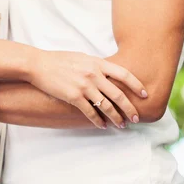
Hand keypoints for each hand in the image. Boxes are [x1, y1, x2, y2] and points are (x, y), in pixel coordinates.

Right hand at [27, 51, 147, 128]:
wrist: (38, 65)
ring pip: (106, 106)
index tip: (145, 94)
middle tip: (136, 117)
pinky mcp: (73, 96)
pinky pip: (90, 112)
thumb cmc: (59, 60)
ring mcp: (84, 86)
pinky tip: (102, 126)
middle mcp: (94, 74)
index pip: (124, 74)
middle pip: (118, 94)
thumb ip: (96, 66)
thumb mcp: (82, 58)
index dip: (136, 85)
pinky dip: (98, 121)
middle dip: (129, 108)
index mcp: (97, 63)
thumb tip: (107, 74)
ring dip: (116, 117)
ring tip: (121, 125)